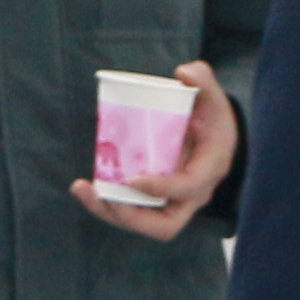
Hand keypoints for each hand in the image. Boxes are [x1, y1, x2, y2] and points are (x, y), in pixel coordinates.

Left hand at [74, 59, 238, 242]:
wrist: (216, 135)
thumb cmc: (213, 117)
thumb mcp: (214, 96)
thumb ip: (203, 79)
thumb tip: (184, 73)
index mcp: (207, 171)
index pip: (187, 189)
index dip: (161, 188)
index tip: (132, 179)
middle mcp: (192, 196)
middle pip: (164, 225)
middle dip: (129, 215)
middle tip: (103, 195)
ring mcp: (173, 202)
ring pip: (143, 223)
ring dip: (110, 211)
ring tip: (83, 189)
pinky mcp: (155, 199)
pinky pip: (132, 210)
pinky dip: (108, 203)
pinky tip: (84, 187)